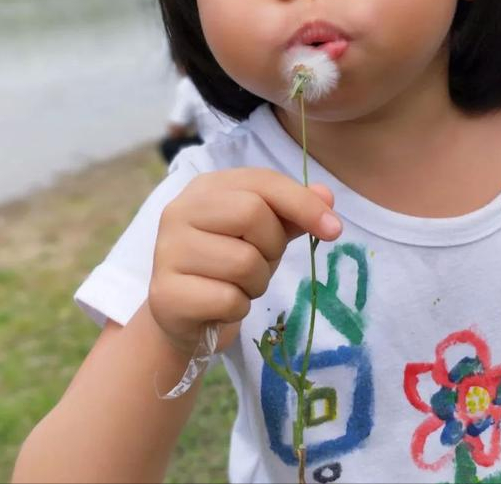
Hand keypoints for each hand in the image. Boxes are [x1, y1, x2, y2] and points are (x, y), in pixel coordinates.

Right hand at [148, 168, 340, 355]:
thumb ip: (291, 212)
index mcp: (205, 188)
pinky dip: (238, 308)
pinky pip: (229, 299)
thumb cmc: (225, 266)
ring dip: (256, 283)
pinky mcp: (166, 293)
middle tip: (261, 262)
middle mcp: (179, 211)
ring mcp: (168, 251)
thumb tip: (327, 194)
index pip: (262, 181)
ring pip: (244, 262)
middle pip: (252, 213)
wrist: (182, 318)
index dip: (303, 203)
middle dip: (272, 247)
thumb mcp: (261, 235)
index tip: (334, 229)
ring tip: (238, 285)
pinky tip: (221, 306)